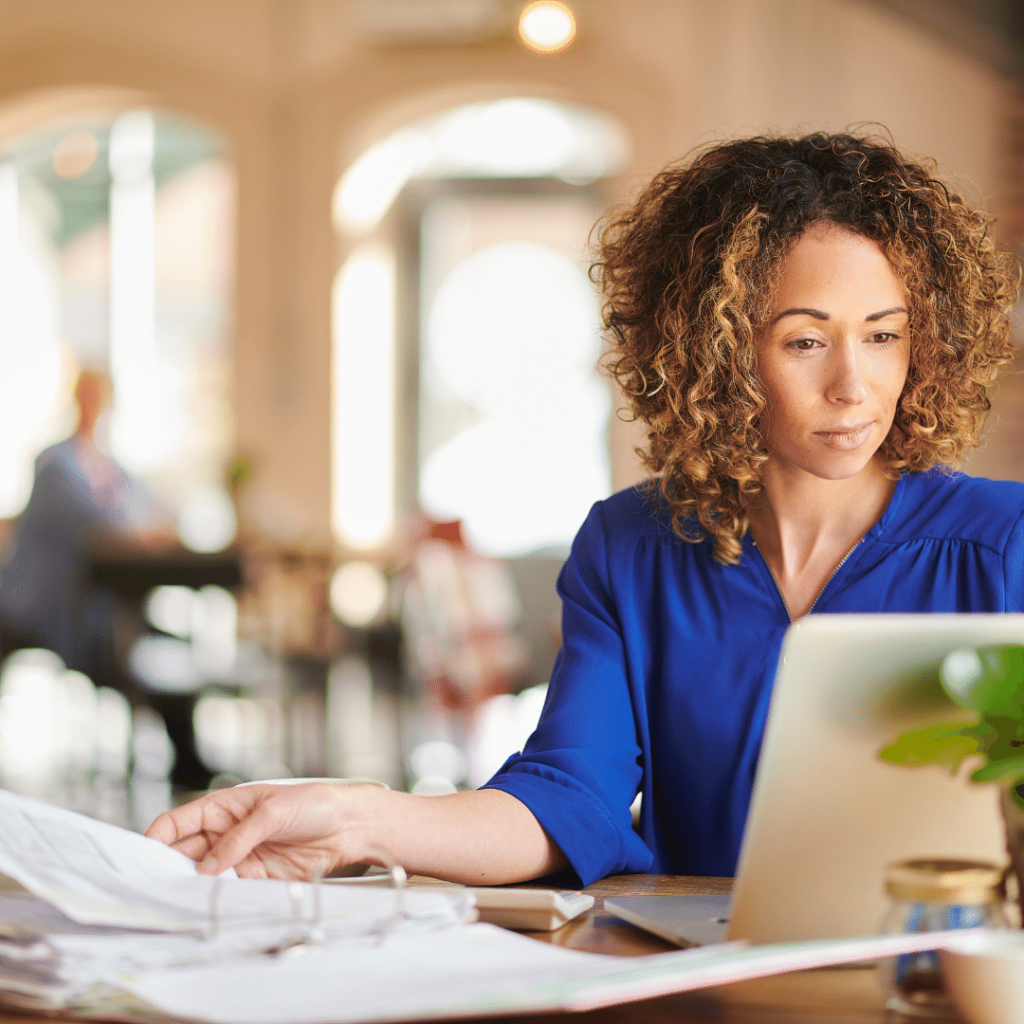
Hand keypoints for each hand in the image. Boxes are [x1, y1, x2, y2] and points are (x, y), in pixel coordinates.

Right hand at [145, 783, 380, 879]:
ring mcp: (241, 856)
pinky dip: (221, 897)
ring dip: (194, 885)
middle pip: (187, 852)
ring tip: (181, 897)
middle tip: (156, 884)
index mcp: (226, 807)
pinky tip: (214, 904)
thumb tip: (207, 866)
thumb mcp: (273, 812)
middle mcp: (228, 832)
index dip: (159, 835)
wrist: (349, 826)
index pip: (181, 821)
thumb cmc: (314, 804)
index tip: (143, 853)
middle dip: (171, 866)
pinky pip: (231, 889)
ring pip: (206, 874)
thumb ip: (239, 838)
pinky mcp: (257, 877)